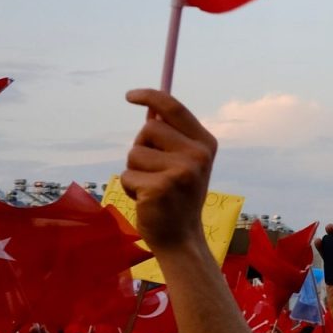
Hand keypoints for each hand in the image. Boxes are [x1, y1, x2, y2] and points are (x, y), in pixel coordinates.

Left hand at [120, 89, 217, 251]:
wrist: (181, 237)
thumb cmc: (178, 196)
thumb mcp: (186, 163)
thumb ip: (173, 139)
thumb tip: (150, 112)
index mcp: (206, 143)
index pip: (174, 108)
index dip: (150, 96)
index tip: (129, 95)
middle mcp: (198, 154)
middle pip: (148, 129)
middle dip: (142, 148)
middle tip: (155, 171)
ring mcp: (181, 171)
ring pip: (134, 153)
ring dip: (134, 170)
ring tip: (151, 188)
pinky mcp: (159, 188)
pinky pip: (127, 175)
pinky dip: (130, 188)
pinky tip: (146, 200)